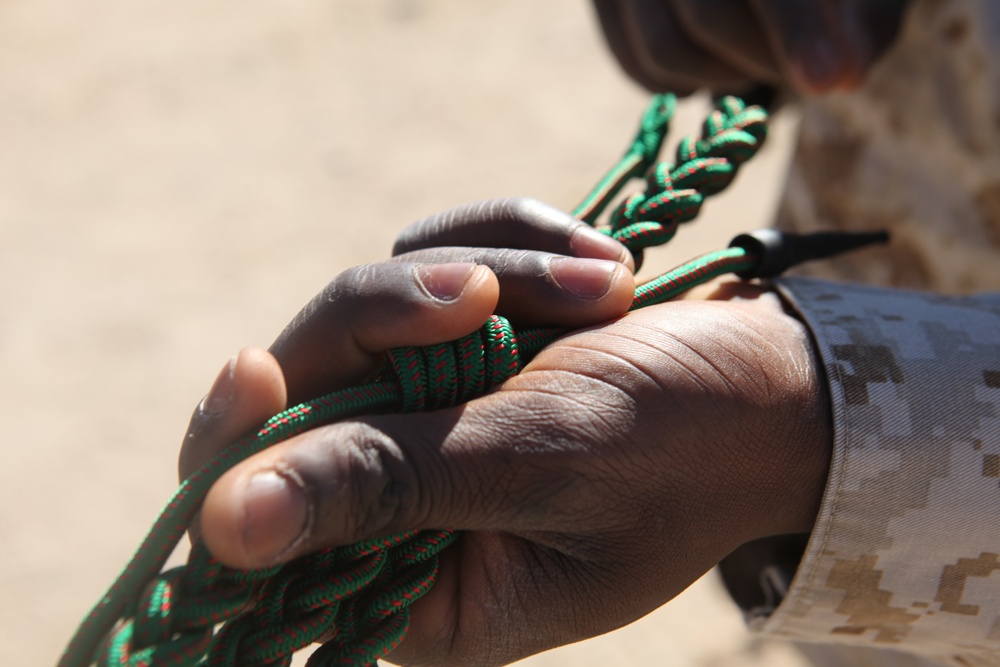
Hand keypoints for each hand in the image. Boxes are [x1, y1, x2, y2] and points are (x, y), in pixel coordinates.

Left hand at [180, 199, 831, 665]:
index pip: (263, 538)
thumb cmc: (686, 447)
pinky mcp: (465, 335)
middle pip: (307, 388)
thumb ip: (385, 487)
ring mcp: (434, 407)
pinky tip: (600, 267)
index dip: (233, 451)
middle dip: (395, 319)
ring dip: (489, 270)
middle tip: (485, 296)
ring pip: (373, 304)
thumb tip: (222, 526)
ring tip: (605, 286)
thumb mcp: (537, 465)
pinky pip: (436, 255)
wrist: (780, 382)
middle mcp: (410, 502)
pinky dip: (512, 241)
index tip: (260, 369)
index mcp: (421, 588)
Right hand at [592, 0, 911, 93]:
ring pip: (664, 51)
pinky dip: (686, 84)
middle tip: (808, 69)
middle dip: (765, 58)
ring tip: (761, 61)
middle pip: (707, 15)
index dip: (795, 30)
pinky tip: (721, 65)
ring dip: (724, 77)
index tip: (829, 81)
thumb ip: (864, 12)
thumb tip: (844, 75)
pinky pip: (639, 68)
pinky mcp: (606, 3)